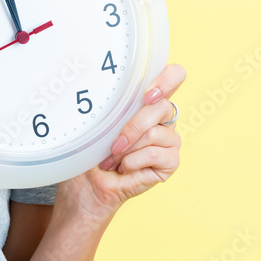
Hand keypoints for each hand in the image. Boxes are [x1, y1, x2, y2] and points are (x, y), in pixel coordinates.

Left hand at [54, 64, 185, 225]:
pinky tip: (124, 168)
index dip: (167, 79)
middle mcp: (162, 118)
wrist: (87, 185)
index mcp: (146, 99)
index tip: (147, 93)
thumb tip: (101, 85)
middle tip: (114, 144)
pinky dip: (135, 161)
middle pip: (162, 106)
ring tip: (114, 159)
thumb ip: (110, 103)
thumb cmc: (89, 151)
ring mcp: (169, 139)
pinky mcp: (171, 161)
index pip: (174, 75)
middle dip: (132, 126)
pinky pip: (158, 153)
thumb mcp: (96, 122)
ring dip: (129, 148)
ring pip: (156, 132)